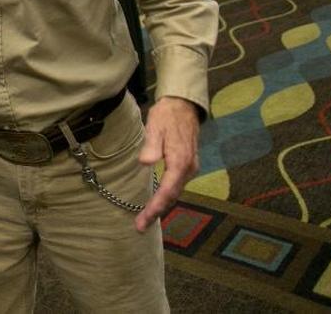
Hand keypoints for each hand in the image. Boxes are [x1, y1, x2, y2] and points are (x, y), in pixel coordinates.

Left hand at [135, 97, 199, 232]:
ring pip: (175, 192)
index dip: (154, 208)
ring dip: (162, 206)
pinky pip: (177, 185)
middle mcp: (188, 168)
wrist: (184, 105)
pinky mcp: (187, 165)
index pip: (166, 191)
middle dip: (157, 212)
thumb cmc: (167, 115)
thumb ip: (151, 145)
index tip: (142, 221)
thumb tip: (145, 162)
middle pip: (172, 196)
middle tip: (140, 226)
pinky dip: (167, 196)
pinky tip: (158, 201)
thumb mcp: (155, 126)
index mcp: (180, 162)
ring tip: (146, 218)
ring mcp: (190, 167)